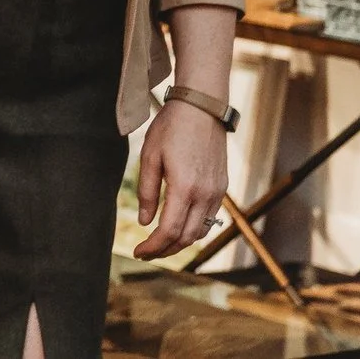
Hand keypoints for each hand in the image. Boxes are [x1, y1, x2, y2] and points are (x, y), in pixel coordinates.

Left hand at [132, 95, 227, 258]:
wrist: (202, 108)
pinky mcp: (222, 187)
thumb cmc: (171, 128)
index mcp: (184, 187)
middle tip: (146, 252)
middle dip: (165, 249)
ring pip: (200, 231)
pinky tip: (178, 225)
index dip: (153, 246)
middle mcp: (205, 194)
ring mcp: (217, 192)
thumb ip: (147, 192)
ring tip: (160, 242)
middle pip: (186, 237)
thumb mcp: (150, 156)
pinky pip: (209, 218)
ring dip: (180, 242)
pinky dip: (193, 229)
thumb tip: (144, 222)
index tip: (138, 252)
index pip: (169, 230)